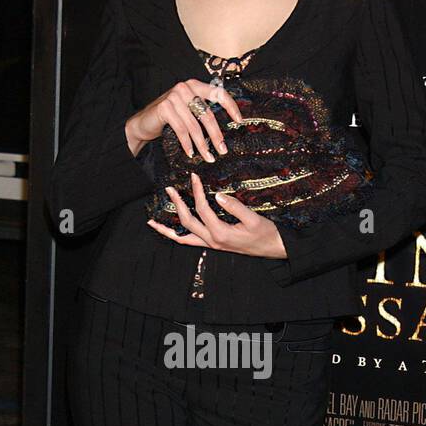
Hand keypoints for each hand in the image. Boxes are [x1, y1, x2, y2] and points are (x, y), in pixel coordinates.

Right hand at [125, 79, 242, 161]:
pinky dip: (187, 144)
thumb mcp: (188, 110)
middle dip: (216, 135)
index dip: (231, 106)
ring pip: (195, 125)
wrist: (144, 122)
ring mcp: (174, 97)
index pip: (218, 93)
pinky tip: (191, 153)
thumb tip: (226, 127)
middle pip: (207, 114)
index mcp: (195, 85)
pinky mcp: (165, 108)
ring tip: (208, 157)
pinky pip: (181, 130)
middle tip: (222, 150)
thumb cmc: (169, 118)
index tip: (239, 120)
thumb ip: (203, 111)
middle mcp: (185, 88)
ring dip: (202, 145)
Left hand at [147, 172, 287, 258]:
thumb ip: (235, 207)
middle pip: (186, 222)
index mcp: (221, 233)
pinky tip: (170, 230)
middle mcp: (212, 240)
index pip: (202, 209)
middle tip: (169, 189)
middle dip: (176, 204)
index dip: (196, 191)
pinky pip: (189, 242)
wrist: (273, 249)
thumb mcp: (254, 219)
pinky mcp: (213, 244)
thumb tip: (217, 195)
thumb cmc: (266, 233)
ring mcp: (211, 244)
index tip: (194, 176)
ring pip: (182, 238)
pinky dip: (177, 236)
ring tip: (152, 222)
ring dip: (166, 229)